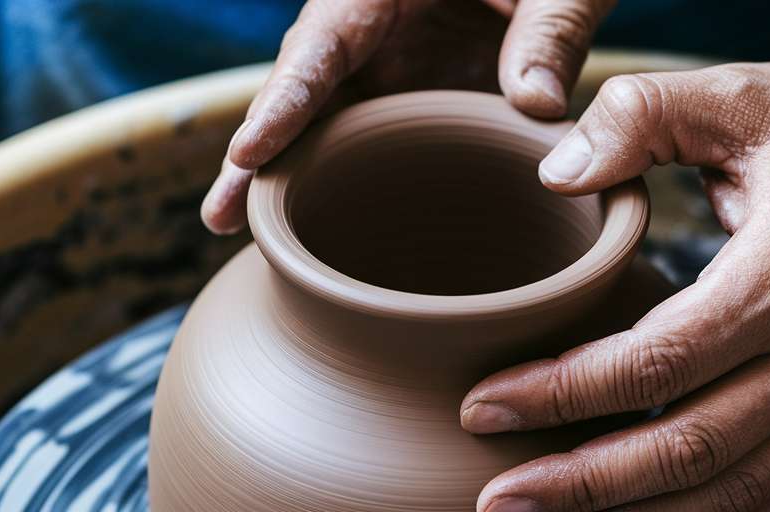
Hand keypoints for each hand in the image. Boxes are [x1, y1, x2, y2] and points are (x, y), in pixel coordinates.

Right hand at [201, 0, 616, 233]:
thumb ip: (549, 29)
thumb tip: (537, 108)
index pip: (321, 43)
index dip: (283, 100)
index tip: (249, 153)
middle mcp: (374, 28)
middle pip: (302, 93)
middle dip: (257, 155)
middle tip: (220, 217)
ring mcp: (390, 68)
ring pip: (326, 127)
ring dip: (287, 182)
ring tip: (250, 242)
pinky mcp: (413, 102)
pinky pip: (370, 145)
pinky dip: (344, 189)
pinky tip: (323, 244)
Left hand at [458, 61, 769, 510]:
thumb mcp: (741, 95)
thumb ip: (641, 117)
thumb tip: (554, 173)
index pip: (659, 360)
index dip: (564, 391)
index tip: (485, 402)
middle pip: (688, 448)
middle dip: (582, 482)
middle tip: (497, 494)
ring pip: (729, 491)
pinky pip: (769, 493)